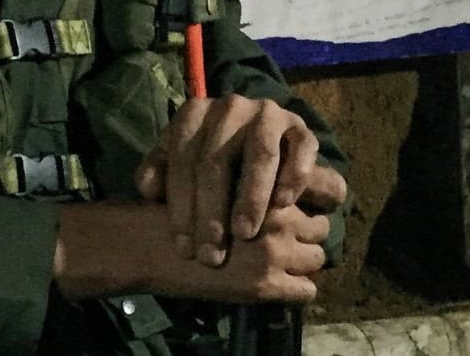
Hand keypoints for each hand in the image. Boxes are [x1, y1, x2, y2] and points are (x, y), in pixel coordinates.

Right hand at [54, 201, 329, 303]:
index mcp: (268, 182)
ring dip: (300, 263)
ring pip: (317, 258)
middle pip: (322, 226)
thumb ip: (256, 180)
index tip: (304, 211)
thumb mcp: (222, 177)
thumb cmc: (181, 207)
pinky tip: (274, 285)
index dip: (311, 202)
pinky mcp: (267, 285)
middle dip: (306, 235)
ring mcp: (274, 250)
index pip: (322, 190)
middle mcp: (278, 214)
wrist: (147, 244)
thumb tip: (294, 191)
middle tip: (285, 242)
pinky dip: (295, 291)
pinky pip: (306, 291)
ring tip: (277, 263)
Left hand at [133, 94, 346, 266]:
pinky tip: (284, 204)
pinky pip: (302, 148)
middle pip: (216, 161)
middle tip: (212, 255)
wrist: (254, 136)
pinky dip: (294, 175)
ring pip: (260, 154)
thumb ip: (159, 171)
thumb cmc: (207, 159)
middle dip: (211, 213)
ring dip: (252, 196)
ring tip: (245, 234)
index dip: (181, 207)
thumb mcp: (178, 160)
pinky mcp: (300, 126)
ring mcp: (267, 113)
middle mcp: (230, 107)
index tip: (184, 248)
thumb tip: (148, 188)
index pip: (182, 161)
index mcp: (194, 112)